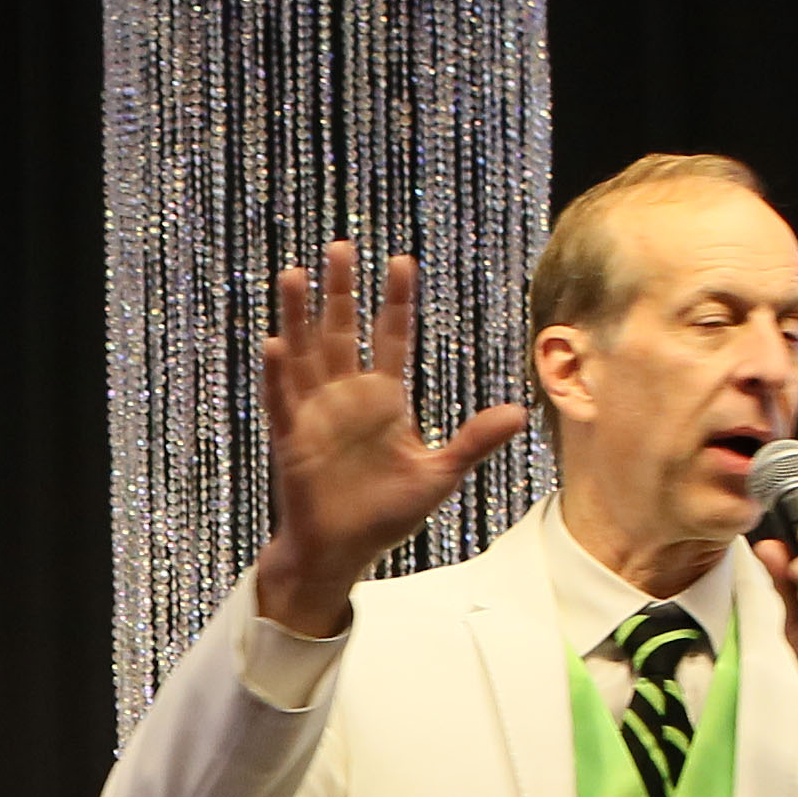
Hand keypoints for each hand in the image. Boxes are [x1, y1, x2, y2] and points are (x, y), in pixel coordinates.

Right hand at [252, 240, 533, 638]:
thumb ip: (473, 441)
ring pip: (305, 354)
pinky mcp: (292, 439)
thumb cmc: (386, 514)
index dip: (395, 301)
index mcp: (383, 400)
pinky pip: (282, 400)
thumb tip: (520, 412)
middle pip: (342, 331)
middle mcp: (347, 397)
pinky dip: (278, 375)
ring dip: (299, 316)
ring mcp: (316, 414)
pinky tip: (277, 343)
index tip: (401, 262)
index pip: (391, 338)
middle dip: (340, 290)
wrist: (343, 551)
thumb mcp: (439, 474)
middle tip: (339, 245)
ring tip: (294, 275)